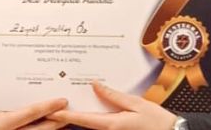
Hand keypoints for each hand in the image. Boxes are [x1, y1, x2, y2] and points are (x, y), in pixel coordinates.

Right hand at [0, 95, 68, 129]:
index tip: (62, 100)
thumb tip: (33, 82)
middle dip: (60, 119)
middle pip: (42, 129)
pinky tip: (53, 118)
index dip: (48, 107)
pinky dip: (45, 126)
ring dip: (55, 124)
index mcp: (2, 122)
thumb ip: (10, 96)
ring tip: (68, 113)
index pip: (30, 114)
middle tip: (74, 107)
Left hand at [47, 81, 177, 129]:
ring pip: (92, 126)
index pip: (84, 119)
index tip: (52, 111)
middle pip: (85, 124)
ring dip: (80, 118)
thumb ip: (113, 96)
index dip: (67, 115)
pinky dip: (92, 120)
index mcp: (113, 125)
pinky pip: (101, 127)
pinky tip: (87, 111)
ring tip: (65, 107)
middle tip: (53, 107)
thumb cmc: (158, 121)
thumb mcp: (136, 104)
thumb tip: (95, 85)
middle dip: (70, 116)